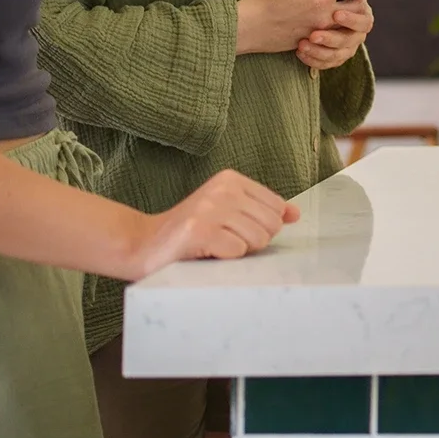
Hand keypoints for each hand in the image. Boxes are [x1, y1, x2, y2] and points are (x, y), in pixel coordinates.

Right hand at [115, 169, 300, 279]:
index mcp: (231, 179)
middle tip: (223, 239)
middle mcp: (222, 189)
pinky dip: (224, 258)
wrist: (143, 244)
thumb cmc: (191, 232)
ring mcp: (210, 208)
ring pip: (257, 239)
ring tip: (213, 245)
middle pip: (271, 225)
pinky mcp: (199, 231)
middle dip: (253, 241)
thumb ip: (261, 210)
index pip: (277, 208)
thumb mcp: (228, 211)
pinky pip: (237, 251)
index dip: (261, 227)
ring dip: (238, 251)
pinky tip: (205, 251)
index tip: (234, 228)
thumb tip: (295, 214)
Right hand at [235, 0, 390, 55]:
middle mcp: (323, 18)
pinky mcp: (312, 41)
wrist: (244, 30)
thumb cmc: (259, 1)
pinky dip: (343, 28)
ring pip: (351, 25)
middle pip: (360, 7)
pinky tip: (337, 17)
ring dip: (357, 11)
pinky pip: (337, 38)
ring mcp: (319, 32)